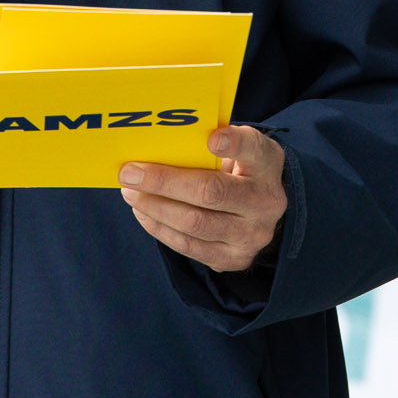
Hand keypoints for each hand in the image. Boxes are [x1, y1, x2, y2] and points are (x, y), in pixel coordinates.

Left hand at [119, 125, 287, 273]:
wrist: (262, 213)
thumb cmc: (241, 171)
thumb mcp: (240, 150)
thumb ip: (215, 141)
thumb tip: (164, 142)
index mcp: (268, 165)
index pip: (254, 149)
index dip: (234, 144)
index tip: (211, 138)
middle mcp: (265, 203)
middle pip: (210, 192)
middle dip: (164, 182)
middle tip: (130, 173)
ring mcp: (251, 235)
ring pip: (194, 223)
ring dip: (154, 207)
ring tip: (130, 193)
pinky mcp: (232, 259)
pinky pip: (188, 246)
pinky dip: (159, 228)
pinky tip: (143, 212)